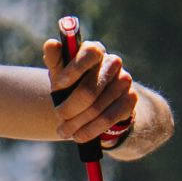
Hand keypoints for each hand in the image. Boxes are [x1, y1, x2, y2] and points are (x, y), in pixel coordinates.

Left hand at [42, 32, 139, 146]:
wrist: (96, 104)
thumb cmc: (73, 84)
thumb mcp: (61, 73)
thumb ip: (55, 60)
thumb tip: (51, 44)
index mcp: (95, 50)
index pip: (89, 53)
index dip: (73, 69)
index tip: (58, 85)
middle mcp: (113, 62)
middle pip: (90, 89)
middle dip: (69, 108)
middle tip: (58, 117)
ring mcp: (125, 80)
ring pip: (97, 108)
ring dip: (77, 124)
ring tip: (64, 131)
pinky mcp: (131, 99)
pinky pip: (108, 118)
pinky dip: (90, 131)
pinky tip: (79, 136)